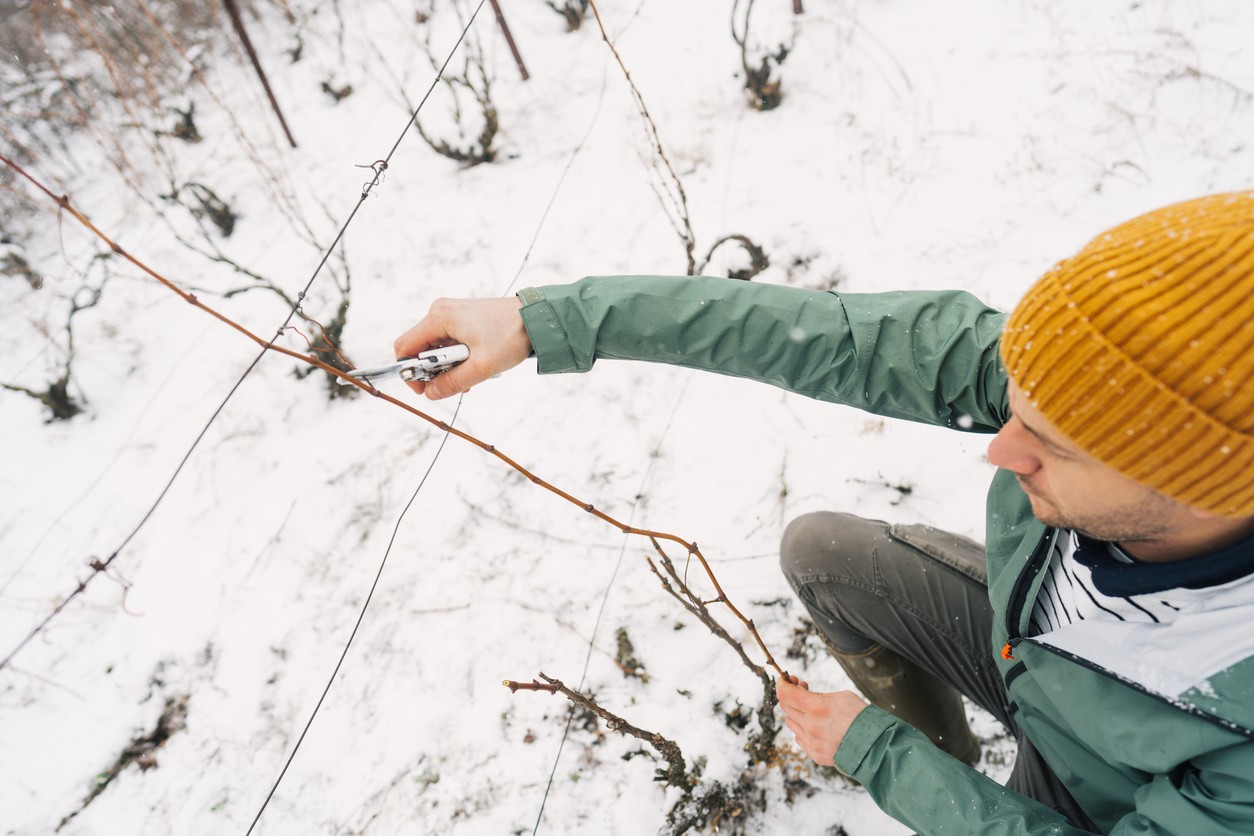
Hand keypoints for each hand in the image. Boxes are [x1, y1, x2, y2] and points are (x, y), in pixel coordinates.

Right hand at [393, 296, 531, 399]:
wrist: (535, 318)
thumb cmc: (510, 336)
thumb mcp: (480, 367)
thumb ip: (452, 383)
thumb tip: (430, 394)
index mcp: (439, 318)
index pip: (405, 347)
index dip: (410, 372)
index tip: (426, 390)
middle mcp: (440, 311)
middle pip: (419, 349)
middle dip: (433, 372)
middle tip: (455, 385)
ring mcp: (451, 313)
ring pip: (435, 348)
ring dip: (448, 367)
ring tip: (471, 376)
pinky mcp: (462, 317)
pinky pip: (448, 342)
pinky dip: (457, 358)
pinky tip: (475, 365)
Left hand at [776, 677, 868, 766]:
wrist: (876, 746)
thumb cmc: (861, 717)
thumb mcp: (841, 697)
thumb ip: (817, 696)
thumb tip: (800, 692)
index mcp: (817, 708)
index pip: (785, 694)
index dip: (783, 684)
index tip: (787, 679)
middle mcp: (810, 727)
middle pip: (786, 707)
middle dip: (792, 696)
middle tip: (804, 690)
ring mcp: (811, 743)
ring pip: (792, 722)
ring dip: (798, 713)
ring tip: (814, 711)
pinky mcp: (815, 754)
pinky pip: (800, 738)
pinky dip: (804, 730)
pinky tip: (818, 727)